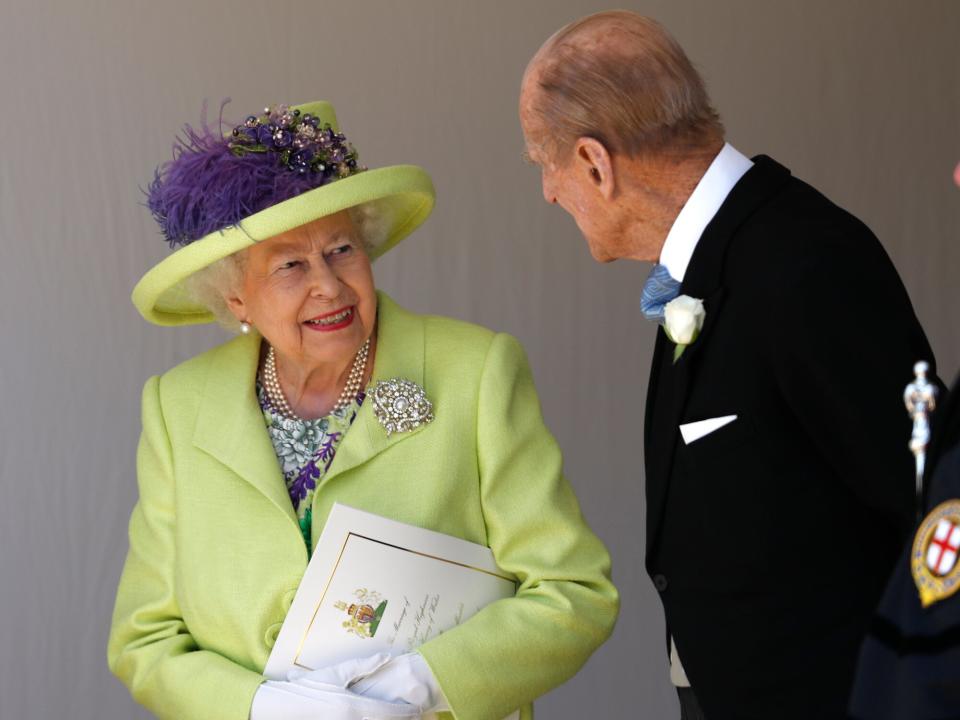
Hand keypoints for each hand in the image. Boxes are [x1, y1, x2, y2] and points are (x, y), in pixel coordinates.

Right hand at [288, 653, 448, 713]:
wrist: (282, 708)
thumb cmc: (308, 689)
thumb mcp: (336, 674)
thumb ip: (363, 666)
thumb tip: (386, 656)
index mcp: (353, 708)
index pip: (387, 712)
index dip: (405, 712)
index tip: (418, 710)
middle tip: (413, 715)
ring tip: (399, 717)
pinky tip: (376, 718)